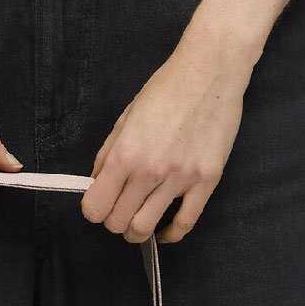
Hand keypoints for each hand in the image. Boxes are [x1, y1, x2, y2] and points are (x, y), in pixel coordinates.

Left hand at [81, 30, 253, 241]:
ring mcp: (180, 178)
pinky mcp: (206, 181)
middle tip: (120, 211)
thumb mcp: (126, 117)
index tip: (100, 205)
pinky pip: (186, 223)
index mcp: (125, 153)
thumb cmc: (167, 89)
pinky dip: (171, 234)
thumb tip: (98, 183)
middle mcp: (150, 170)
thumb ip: (109, 153)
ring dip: (137, 232)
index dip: (94, 210)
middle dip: (114, 222)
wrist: (210, 71)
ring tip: (139, 223)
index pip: (95, 207)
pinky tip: (165, 230)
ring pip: (146, 228)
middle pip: (119, 222)